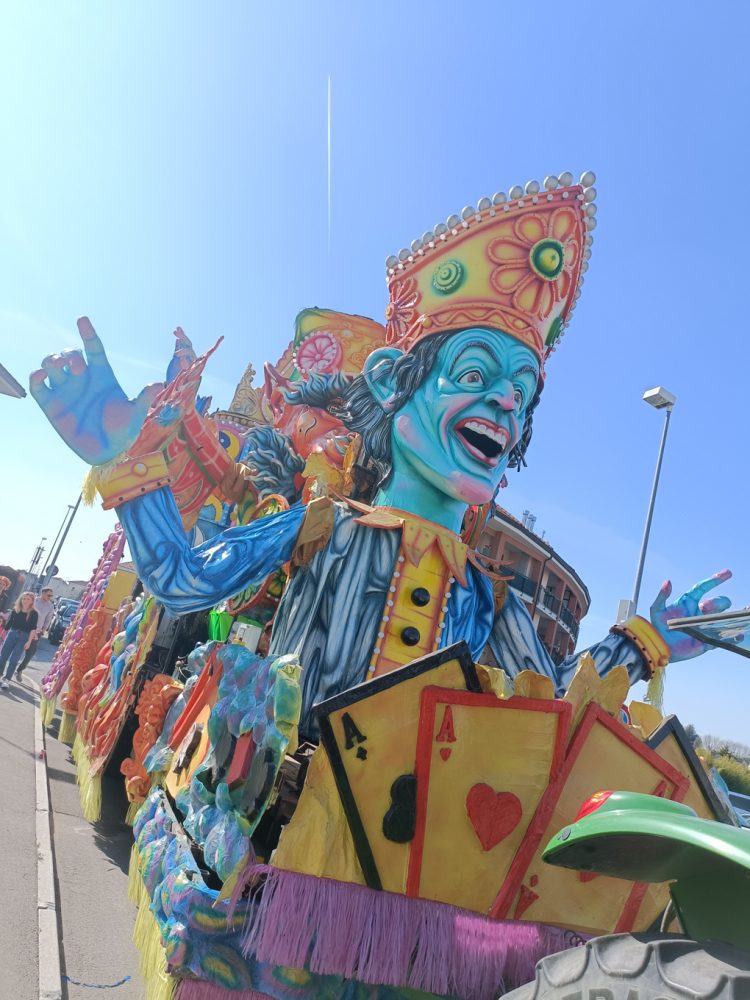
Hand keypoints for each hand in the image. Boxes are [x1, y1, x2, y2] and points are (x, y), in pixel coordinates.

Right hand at [30, 317, 161, 465]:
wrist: (107, 452)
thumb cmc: (123, 431)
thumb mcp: (135, 414)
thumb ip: (143, 399)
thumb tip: (156, 385)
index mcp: (102, 376)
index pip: (93, 349)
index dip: (88, 334)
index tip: (82, 320)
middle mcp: (82, 380)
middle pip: (70, 355)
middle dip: (70, 354)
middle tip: (79, 368)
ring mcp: (66, 391)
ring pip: (51, 364)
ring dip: (52, 360)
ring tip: (60, 367)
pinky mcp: (51, 404)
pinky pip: (38, 385)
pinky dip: (36, 376)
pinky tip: (42, 375)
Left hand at [650, 569, 732, 660]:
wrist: (660, 647)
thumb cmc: (657, 627)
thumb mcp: (656, 610)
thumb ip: (662, 596)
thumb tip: (667, 581)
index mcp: (689, 602)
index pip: (704, 587)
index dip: (715, 580)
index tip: (728, 573)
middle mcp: (700, 612)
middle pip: (718, 603)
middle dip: (716, 603)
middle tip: (705, 607)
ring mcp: (705, 626)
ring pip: (723, 618)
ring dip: (731, 616)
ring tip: (736, 614)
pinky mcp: (708, 641)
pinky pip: (724, 637)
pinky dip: (733, 636)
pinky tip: (739, 634)